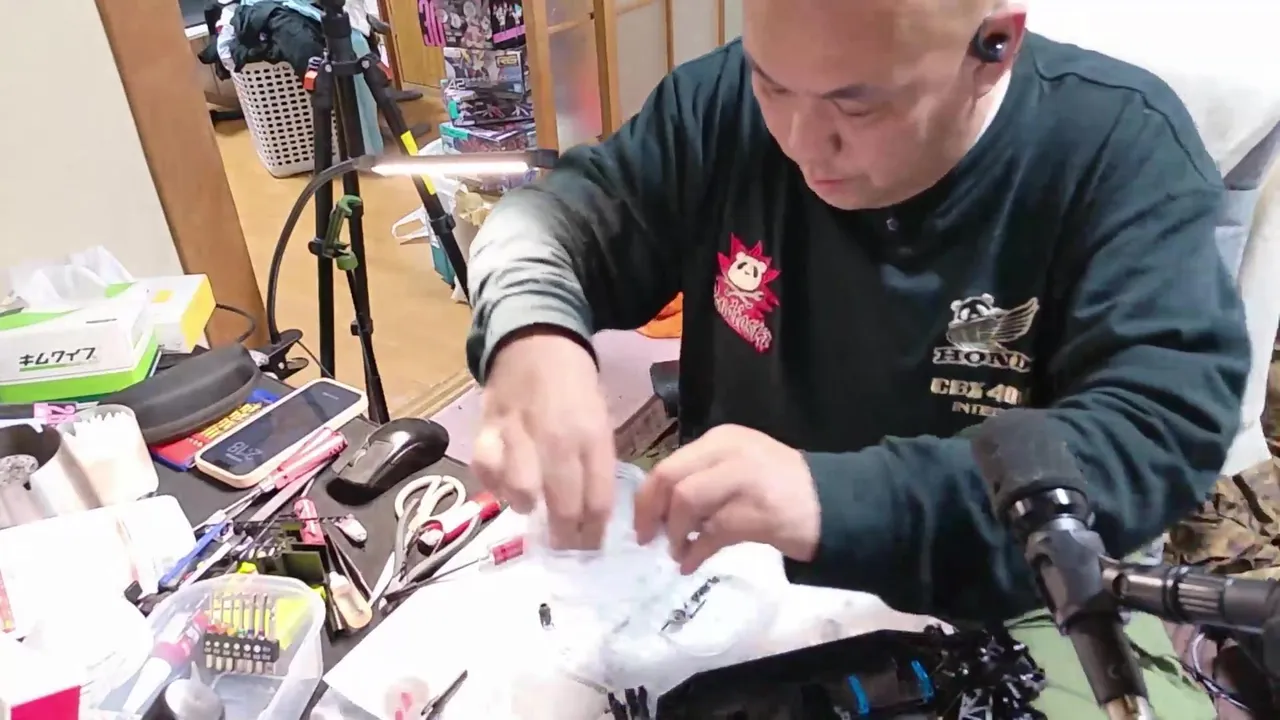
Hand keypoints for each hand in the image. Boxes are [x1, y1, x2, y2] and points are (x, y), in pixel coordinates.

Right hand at [471, 329, 616, 549]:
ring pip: (522, 492)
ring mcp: (519, 433)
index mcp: (592, 436)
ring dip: (527, 508)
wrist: (537, 342)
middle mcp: (557, 438)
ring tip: (532, 509)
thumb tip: (593, 514)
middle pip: (564, 505)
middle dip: (565, 537)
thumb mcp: (600, 422)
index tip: (590, 548)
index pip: (598, 500)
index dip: (594, 533)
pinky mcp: (487, 428)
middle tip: (564, 547)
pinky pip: (485, 470)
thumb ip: (596, 465)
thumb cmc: (575, 387)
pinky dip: (493, 484)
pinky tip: (503, 484)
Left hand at [633, 424, 820, 573]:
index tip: (640, 523)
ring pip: (687, 501)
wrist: (833, 502)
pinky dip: (696, 552)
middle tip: (648, 539)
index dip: (646, 498)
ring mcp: (744, 478)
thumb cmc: (780, 489)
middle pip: (671, 479)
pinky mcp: (758, 511)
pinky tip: (692, 564)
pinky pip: (712, 532)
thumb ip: (701, 479)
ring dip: (675, 533)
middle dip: (652, 513)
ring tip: (678, 551)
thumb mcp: (737, 469)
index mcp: (721, 439)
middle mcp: (730, 451)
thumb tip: (657, 510)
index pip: (668, 464)